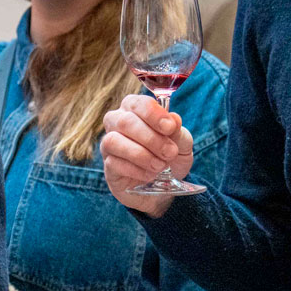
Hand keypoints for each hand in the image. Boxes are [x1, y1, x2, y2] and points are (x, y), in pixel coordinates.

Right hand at [100, 94, 191, 217]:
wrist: (164, 187)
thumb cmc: (170, 158)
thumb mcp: (182, 144)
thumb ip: (178, 132)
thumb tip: (173, 119)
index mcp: (135, 110)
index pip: (137, 103)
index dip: (153, 114)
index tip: (169, 127)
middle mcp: (117, 123)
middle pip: (124, 122)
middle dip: (151, 138)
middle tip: (170, 152)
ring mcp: (109, 144)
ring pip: (113, 141)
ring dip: (141, 155)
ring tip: (160, 165)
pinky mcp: (108, 166)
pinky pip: (114, 163)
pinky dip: (136, 170)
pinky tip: (150, 175)